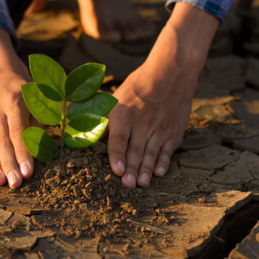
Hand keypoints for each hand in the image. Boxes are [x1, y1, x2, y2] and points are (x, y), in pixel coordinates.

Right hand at [0, 29, 33, 188]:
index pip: (18, 131)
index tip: (28, 171)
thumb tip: (66, 127)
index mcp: (15, 101)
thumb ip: (49, 110)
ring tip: (0, 183)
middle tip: (15, 184)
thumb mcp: (39, 90)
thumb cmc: (25, 84)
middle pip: (3, 142)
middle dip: (9, 165)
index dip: (23, 152)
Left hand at [107, 3, 219, 187]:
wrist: (171, 73)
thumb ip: (102, 117)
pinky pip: (167, 149)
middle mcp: (142, 122)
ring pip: (152, 152)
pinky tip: (158, 172)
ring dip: (146, 170)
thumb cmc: (137, 87)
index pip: (120, 138)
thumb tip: (85, 132)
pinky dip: (163, 162)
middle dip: (132, 169)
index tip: (117, 170)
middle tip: (128, 185)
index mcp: (124, 114)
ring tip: (142, 184)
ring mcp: (159, 127)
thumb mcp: (116, 98)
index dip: (118, 155)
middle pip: (136, 149)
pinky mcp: (173, 131)